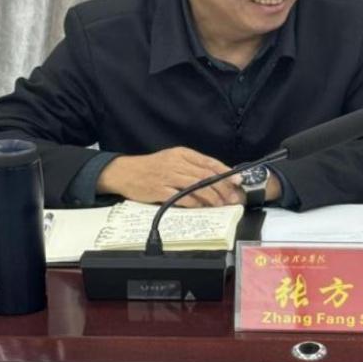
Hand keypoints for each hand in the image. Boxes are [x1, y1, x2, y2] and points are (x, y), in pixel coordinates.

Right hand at [96, 147, 240, 207]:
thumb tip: (214, 177)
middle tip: (232, 197)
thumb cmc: (151, 167)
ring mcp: (168, 177)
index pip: (208, 162)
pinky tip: (201, 207)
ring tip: (220, 204)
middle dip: (222, 188)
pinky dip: (194, 203)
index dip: (225, 171)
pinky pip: (181, 197)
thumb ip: (191, 166)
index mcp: (181, 153)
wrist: (124, 172)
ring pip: (196, 187)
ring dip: (211, 197)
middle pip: (205, 176)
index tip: (237, 180)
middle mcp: (176, 163)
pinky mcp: (160, 190)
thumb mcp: (172, 159)